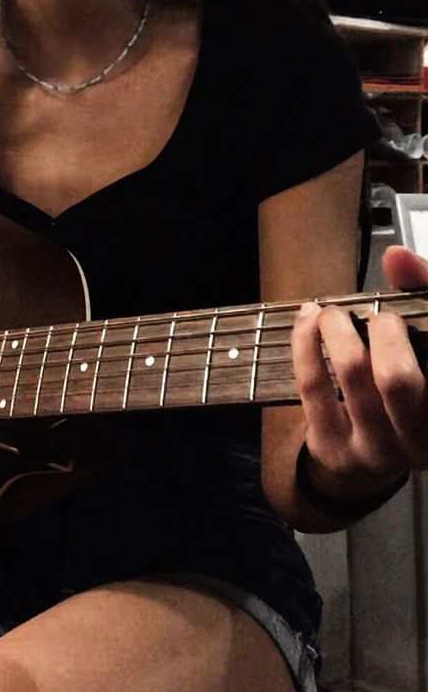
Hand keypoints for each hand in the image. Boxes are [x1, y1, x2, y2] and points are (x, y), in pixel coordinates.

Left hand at [291, 245, 427, 502]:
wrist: (370, 464)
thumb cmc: (404, 397)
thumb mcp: (421, 355)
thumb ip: (420, 298)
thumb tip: (396, 255)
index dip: (423, 311)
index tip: (399, 306)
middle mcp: (422, 437)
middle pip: (399, 377)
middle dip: (383, 330)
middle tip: (377, 318)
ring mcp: (379, 449)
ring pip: (353, 374)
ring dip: (335, 329)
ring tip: (332, 314)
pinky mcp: (335, 448)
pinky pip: (312, 385)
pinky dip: (305, 343)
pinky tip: (307, 321)